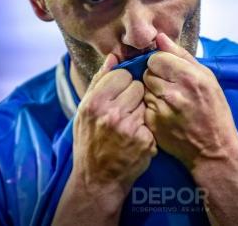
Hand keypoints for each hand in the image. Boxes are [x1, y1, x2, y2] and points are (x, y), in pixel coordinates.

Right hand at [71, 54, 156, 204]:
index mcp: (95, 103)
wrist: (97, 179)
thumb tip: (113, 56)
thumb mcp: (84, 111)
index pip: (122, 74)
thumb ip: (99, 81)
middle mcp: (112, 114)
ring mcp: (130, 128)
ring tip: (130, 124)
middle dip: (134, 95)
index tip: (120, 93)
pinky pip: (153, 121)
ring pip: (148, 102)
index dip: (124, 83)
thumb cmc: (89, 142)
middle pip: (138, 87)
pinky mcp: (145, 141)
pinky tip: (137, 137)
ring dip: (142, 110)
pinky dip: (148, 127)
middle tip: (126, 110)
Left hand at [143, 33, 237, 169]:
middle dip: (156, 77)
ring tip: (169, 101)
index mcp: (189, 77)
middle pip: (147, 72)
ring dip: (153, 92)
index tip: (169, 70)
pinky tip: (165, 113)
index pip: (156, 58)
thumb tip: (160, 37)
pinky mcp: (152, 124)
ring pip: (144, 88)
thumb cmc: (214, 111)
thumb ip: (182, 56)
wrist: (213, 150)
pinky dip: (151, 107)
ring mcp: (161, 110)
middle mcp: (173, 92)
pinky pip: (143, 105)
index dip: (161, 63)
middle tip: (170, 87)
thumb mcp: (207, 78)